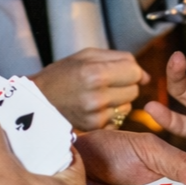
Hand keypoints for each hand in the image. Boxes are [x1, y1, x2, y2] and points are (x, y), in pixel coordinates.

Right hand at [30, 49, 149, 131]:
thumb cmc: (63, 73)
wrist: (38, 100)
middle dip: (125, 84)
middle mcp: (97, 96)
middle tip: (105, 82)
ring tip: (97, 95)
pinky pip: (118, 119)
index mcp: (95, 73)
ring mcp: (97, 115)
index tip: (117, 70)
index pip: (135, 71)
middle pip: (135, 90)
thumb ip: (120, 59)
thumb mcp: (87, 55)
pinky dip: (111, 113)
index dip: (129, 70)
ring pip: (129, 106)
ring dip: (119, 100)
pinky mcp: (95, 128)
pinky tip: (94, 108)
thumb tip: (146, 76)